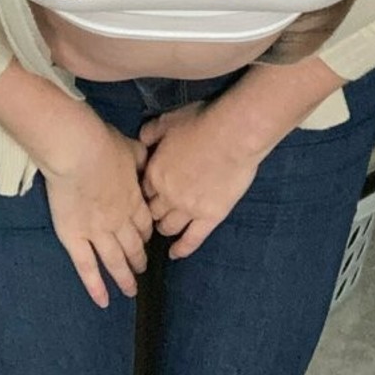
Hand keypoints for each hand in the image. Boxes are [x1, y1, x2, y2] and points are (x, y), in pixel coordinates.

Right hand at [43, 118, 153, 308]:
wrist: (78, 151)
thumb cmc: (103, 144)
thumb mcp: (131, 148)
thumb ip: (140, 159)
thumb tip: (147, 158)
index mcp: (134, 200)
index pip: (144, 224)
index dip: (146, 234)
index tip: (147, 240)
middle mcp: (120, 222)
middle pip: (133, 246)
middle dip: (139, 259)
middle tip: (142, 269)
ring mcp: (97, 233)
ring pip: (114, 261)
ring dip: (124, 277)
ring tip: (130, 290)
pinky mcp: (74, 238)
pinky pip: (87, 268)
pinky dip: (95, 286)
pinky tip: (103, 301)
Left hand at [137, 102, 262, 259]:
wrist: (233, 134)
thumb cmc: (201, 122)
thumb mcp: (168, 121)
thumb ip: (151, 132)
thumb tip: (142, 139)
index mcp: (154, 171)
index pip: (141, 190)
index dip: (143, 192)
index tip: (147, 194)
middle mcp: (166, 195)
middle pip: (152, 211)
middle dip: (151, 212)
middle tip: (153, 214)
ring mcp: (188, 209)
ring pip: (168, 227)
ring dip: (163, 228)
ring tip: (164, 229)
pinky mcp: (210, 217)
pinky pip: (192, 240)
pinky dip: (182, 249)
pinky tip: (175, 253)